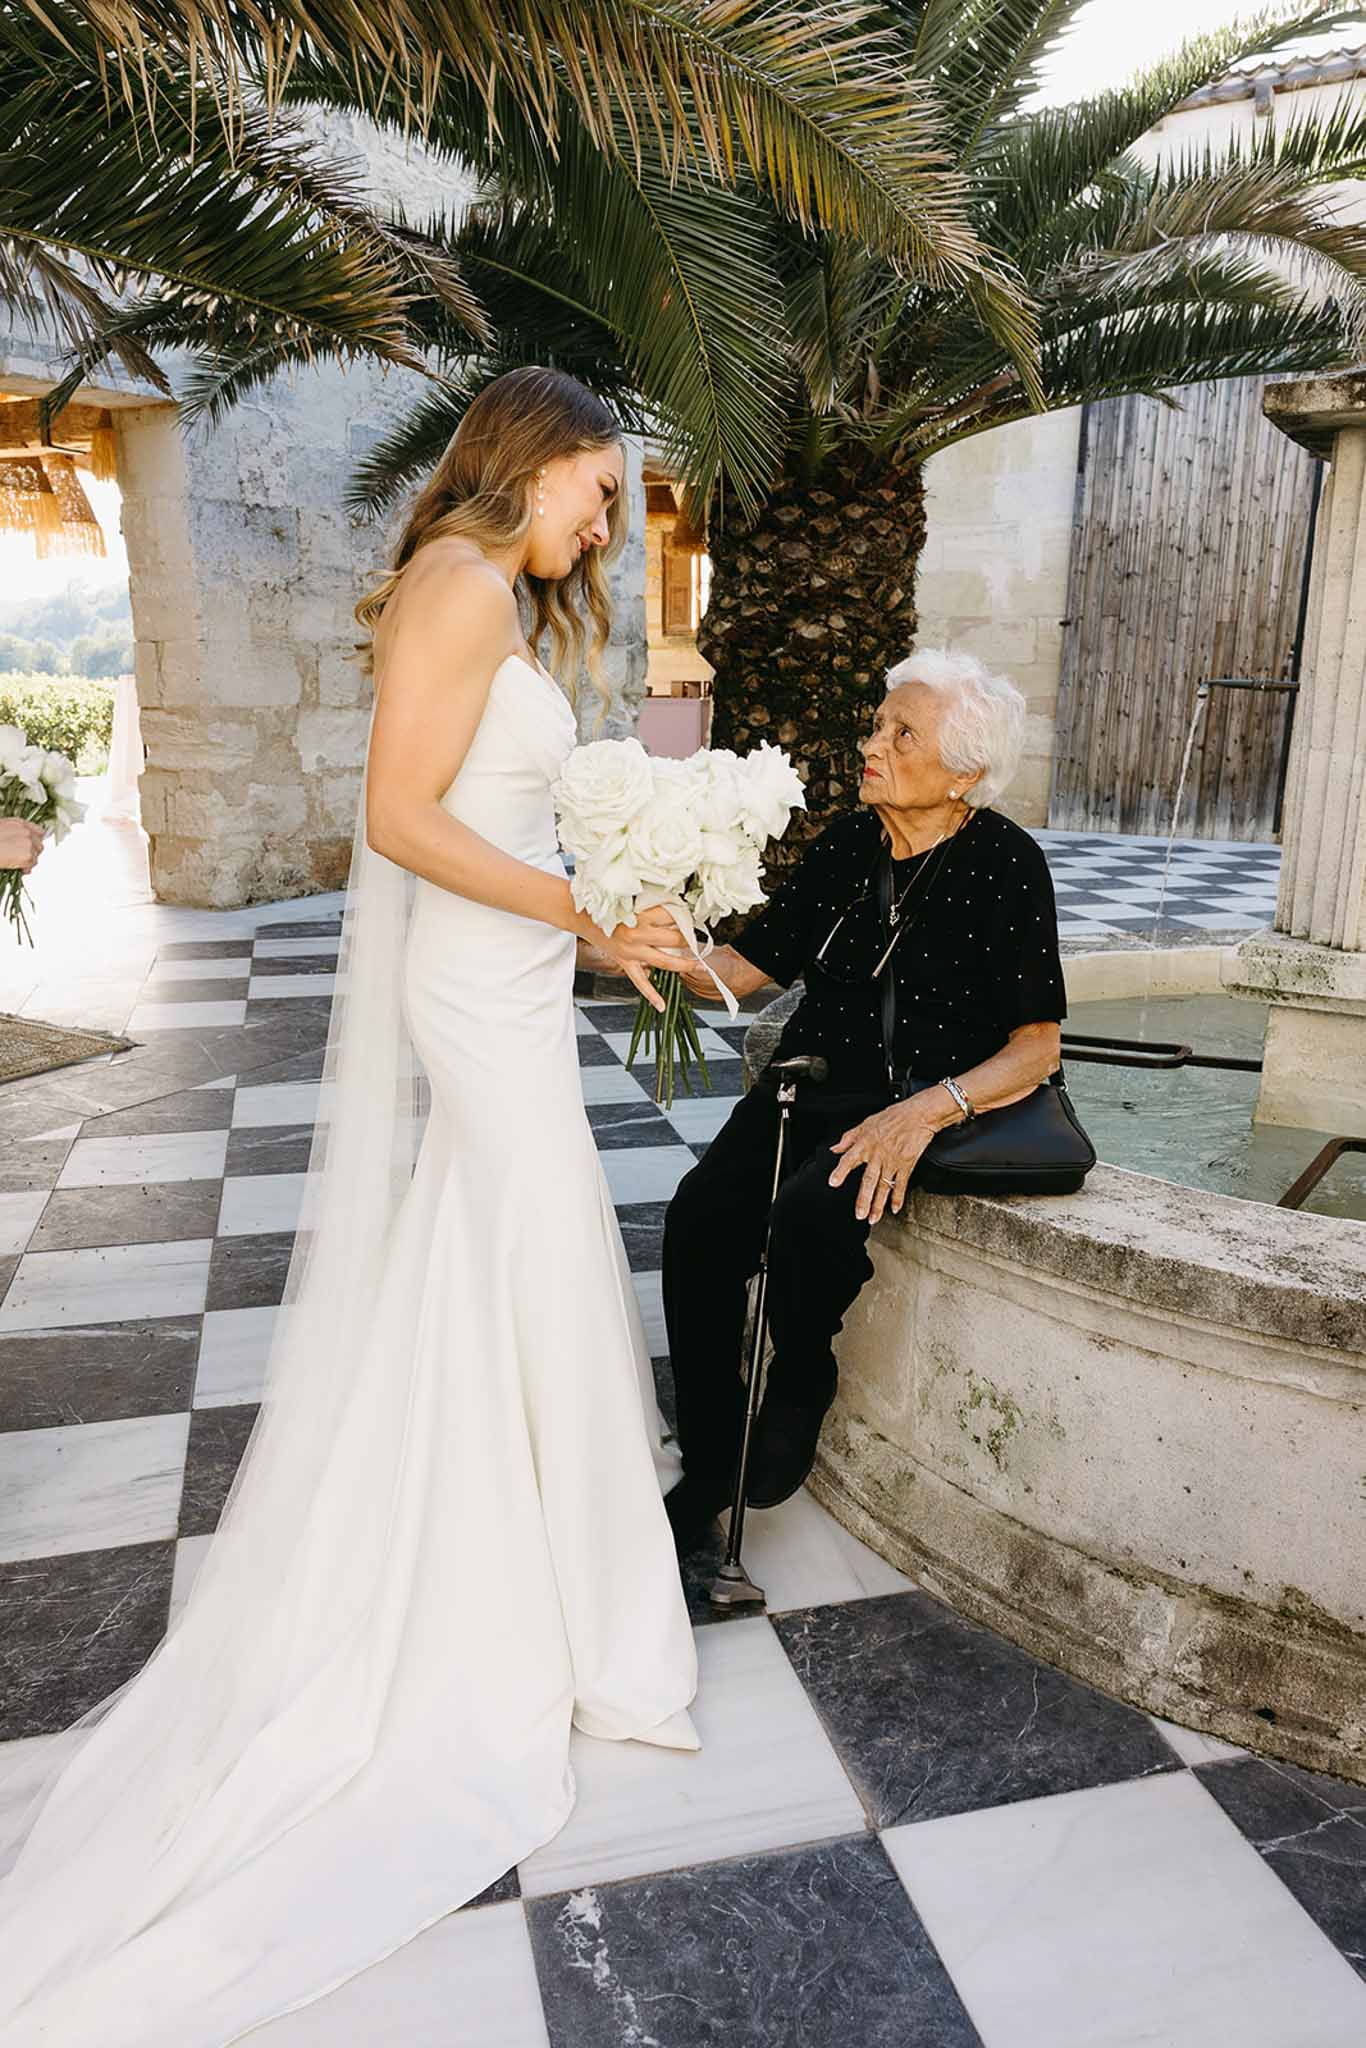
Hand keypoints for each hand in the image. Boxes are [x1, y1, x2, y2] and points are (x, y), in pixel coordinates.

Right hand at [0, 818, 43, 873]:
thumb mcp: (1, 829)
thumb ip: (12, 833)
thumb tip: (17, 842)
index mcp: (17, 823)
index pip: (37, 831)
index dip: (34, 841)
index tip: (31, 847)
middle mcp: (25, 831)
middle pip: (39, 844)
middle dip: (32, 853)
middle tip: (23, 859)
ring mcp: (27, 843)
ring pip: (36, 856)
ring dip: (28, 862)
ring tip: (18, 864)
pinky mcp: (26, 855)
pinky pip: (31, 865)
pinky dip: (25, 869)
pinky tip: (17, 869)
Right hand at [588, 903, 690, 1011]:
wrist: (580, 914)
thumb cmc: (606, 903)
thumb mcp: (631, 898)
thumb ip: (653, 902)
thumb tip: (678, 907)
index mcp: (641, 914)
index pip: (674, 915)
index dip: (685, 914)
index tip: (692, 915)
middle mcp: (638, 934)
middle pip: (674, 938)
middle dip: (689, 937)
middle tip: (697, 937)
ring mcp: (632, 951)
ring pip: (665, 961)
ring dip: (685, 964)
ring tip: (700, 966)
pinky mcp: (625, 963)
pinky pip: (640, 982)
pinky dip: (652, 995)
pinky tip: (662, 1006)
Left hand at [827, 1098, 944, 1222]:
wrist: (918, 1115)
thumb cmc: (892, 1117)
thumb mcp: (866, 1123)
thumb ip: (848, 1138)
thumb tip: (835, 1149)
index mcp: (866, 1143)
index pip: (849, 1159)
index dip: (840, 1171)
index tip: (833, 1183)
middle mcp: (878, 1154)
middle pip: (869, 1180)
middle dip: (864, 1199)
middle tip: (859, 1214)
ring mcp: (893, 1161)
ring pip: (884, 1186)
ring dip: (879, 1204)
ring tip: (873, 1218)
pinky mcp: (906, 1164)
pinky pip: (901, 1184)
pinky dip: (898, 1197)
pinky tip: (894, 1208)